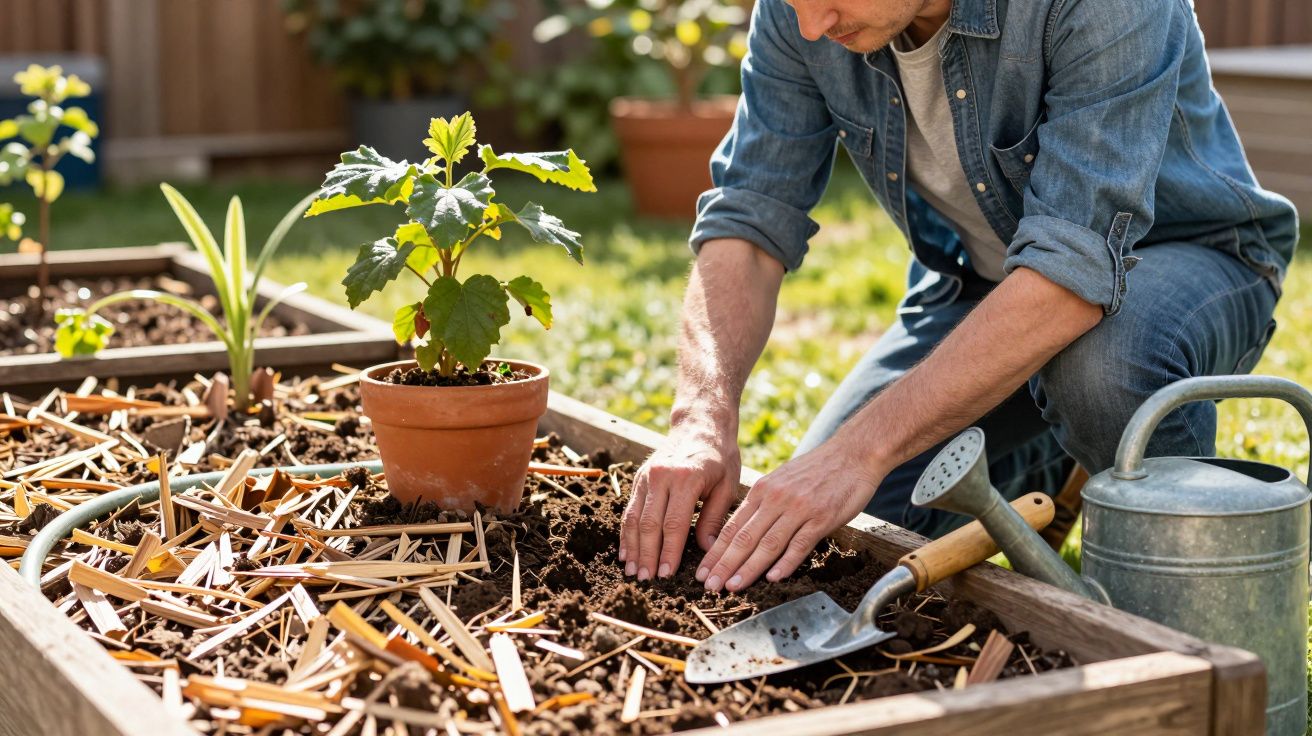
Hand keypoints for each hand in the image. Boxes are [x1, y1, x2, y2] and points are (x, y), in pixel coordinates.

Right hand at [620, 425, 740, 580]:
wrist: (700, 424)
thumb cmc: (720, 456)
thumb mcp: (727, 485)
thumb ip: (714, 518)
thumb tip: (707, 551)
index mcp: (687, 478)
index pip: (674, 524)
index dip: (668, 552)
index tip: (666, 575)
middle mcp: (661, 476)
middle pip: (650, 524)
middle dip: (647, 555)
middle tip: (645, 580)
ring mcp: (646, 476)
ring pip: (634, 518)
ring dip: (632, 548)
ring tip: (632, 572)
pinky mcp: (639, 478)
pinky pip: (629, 509)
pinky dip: (626, 533)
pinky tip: (625, 552)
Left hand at [697, 439, 879, 591]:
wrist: (853, 453)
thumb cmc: (817, 470)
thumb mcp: (781, 480)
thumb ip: (763, 503)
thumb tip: (744, 530)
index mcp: (762, 491)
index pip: (732, 527)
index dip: (715, 553)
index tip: (703, 573)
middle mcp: (776, 499)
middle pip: (744, 538)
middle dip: (724, 565)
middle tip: (709, 587)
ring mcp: (799, 508)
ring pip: (768, 543)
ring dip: (748, 568)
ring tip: (732, 587)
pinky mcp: (822, 517)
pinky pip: (800, 543)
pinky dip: (785, 562)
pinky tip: (773, 578)